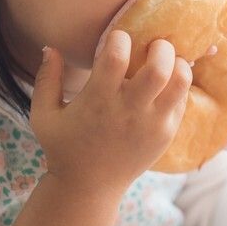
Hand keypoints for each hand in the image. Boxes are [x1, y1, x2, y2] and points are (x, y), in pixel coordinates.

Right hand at [29, 31, 191, 192]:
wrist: (88, 188)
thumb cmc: (64, 147)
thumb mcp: (44, 115)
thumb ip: (46, 79)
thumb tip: (49, 47)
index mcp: (98, 100)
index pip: (116, 57)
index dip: (119, 38)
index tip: (117, 37)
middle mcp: (129, 111)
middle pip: (158, 68)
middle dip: (160, 47)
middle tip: (153, 44)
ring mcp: (152, 124)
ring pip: (180, 83)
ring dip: (177, 64)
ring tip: (166, 60)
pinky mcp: (166, 134)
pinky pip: (182, 100)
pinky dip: (179, 84)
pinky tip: (165, 82)